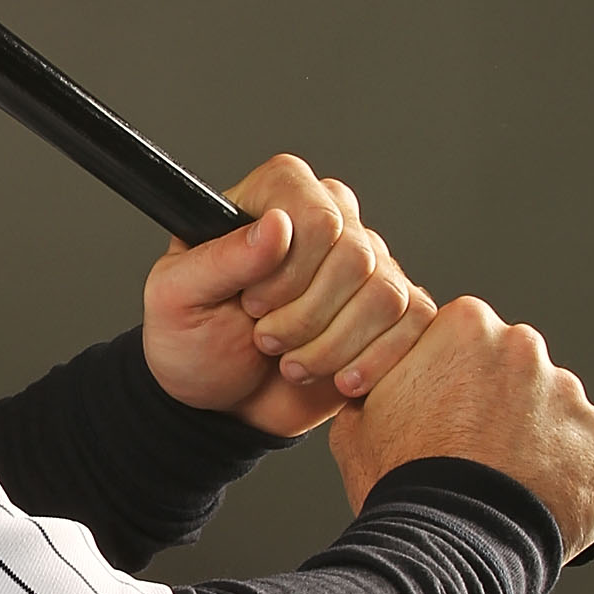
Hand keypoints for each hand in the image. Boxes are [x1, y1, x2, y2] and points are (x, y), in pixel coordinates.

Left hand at [143, 153, 435, 438]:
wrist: (220, 400)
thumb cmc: (191, 338)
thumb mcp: (178, 298)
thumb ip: (223, 258)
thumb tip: (278, 225)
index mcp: (277, 193)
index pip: (318, 216)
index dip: (289, 272)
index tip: (253, 304)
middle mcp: (331, 216)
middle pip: (356, 256)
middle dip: (305, 317)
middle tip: (264, 340)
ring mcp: (369, 263)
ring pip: (386, 295)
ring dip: (333, 346)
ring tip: (291, 364)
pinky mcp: (394, 311)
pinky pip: (415, 325)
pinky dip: (373, 363)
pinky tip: (337, 379)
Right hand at [329, 295, 593, 557]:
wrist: (451, 544)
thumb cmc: (401, 480)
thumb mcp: (357, 421)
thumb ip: (380, 385)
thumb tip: (375, 383)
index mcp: (465, 326)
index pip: (465, 339)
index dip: (453, 378)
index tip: (445, 412)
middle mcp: (525, 347)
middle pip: (515, 368)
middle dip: (501, 401)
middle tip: (474, 450)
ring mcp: (570, 393)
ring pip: (554, 410)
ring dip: (537, 437)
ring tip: (505, 483)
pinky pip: (587, 450)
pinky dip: (569, 470)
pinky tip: (537, 498)